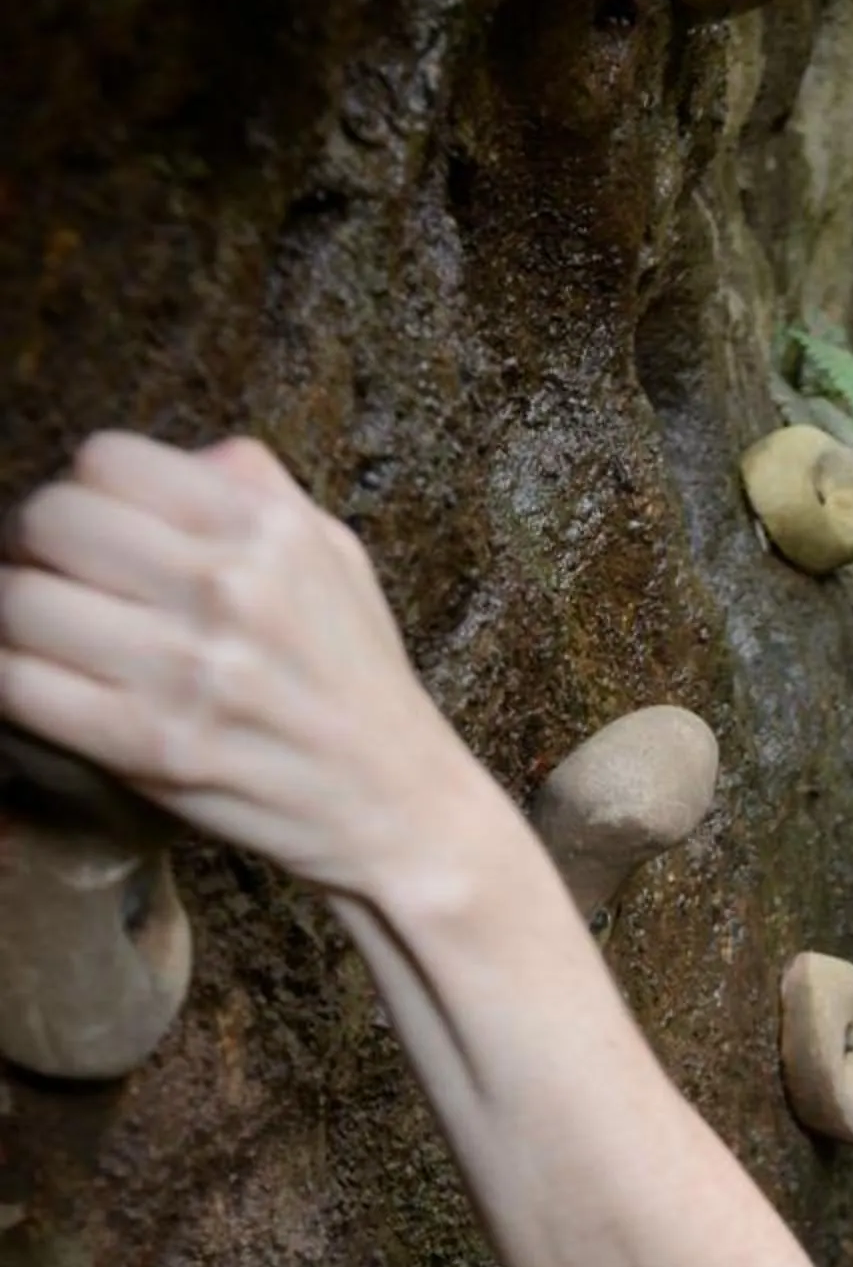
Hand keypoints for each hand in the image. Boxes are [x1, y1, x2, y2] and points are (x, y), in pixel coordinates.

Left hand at [0, 432, 485, 895]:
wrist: (400, 807)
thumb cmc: (358, 684)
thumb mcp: (335, 558)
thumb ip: (259, 491)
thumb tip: (181, 459)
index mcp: (267, 529)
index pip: (107, 460)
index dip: (83, 492)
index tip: (90, 534)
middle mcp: (228, 588)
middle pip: (51, 520)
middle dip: (32, 548)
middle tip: (50, 581)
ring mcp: (189, 671)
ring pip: (22, 602)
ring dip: (16, 619)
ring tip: (44, 639)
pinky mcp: (154, 748)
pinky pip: (22, 686)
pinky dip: (11, 680)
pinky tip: (42, 686)